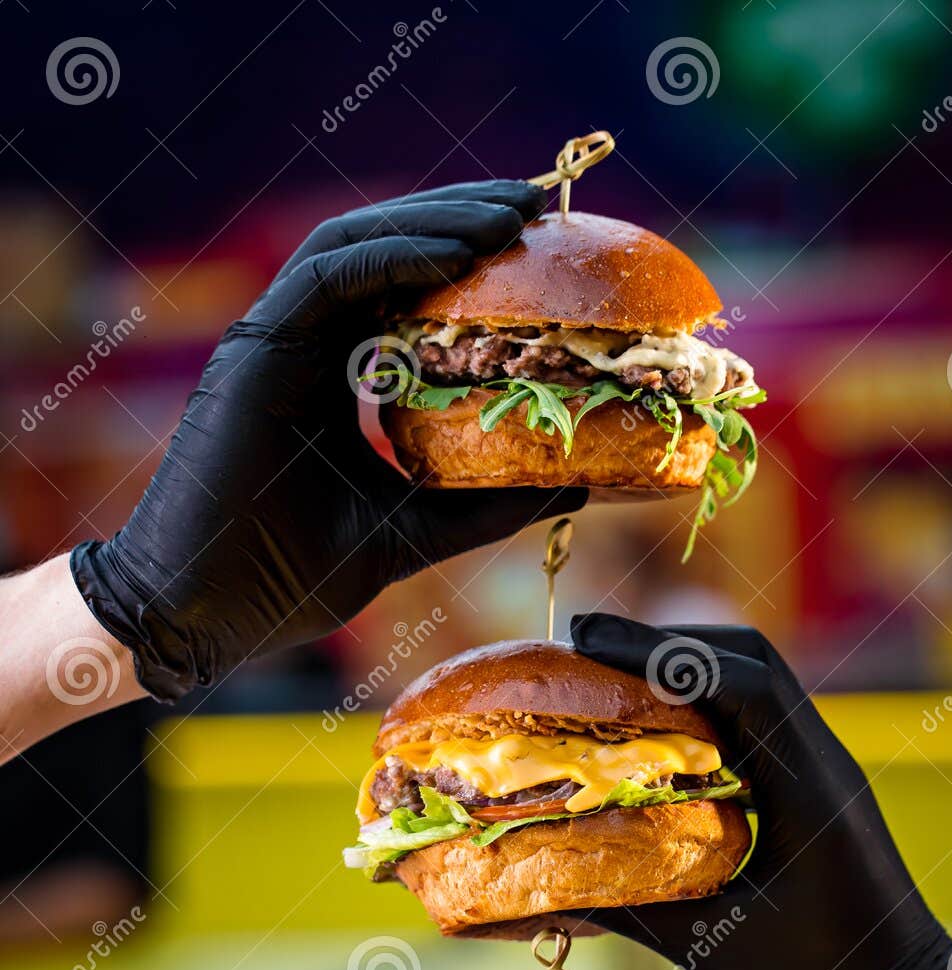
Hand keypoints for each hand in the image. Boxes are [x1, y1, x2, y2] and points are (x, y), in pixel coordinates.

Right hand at [71, 183, 584, 701]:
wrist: (205, 611)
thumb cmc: (289, 580)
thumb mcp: (414, 533)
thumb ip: (483, 507)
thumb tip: (574, 486)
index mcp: (333, 378)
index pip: (405, 293)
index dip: (470, 261)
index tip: (542, 252)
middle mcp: (303, 346)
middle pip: (387, 252)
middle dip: (464, 219)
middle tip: (539, 205)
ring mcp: (274, 342)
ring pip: (358, 244)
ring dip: (437, 221)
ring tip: (511, 215)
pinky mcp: (254, 348)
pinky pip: (329, 276)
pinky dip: (394, 255)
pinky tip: (458, 252)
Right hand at [572, 613, 951, 969]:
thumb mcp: (720, 957)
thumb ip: (635, 915)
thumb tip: (545, 893)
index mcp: (810, 790)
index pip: (740, 682)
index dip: (660, 652)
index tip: (586, 641)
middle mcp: (822, 763)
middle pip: (746, 661)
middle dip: (663, 646)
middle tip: (582, 651)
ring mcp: (823, 774)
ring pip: (753, 688)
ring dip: (683, 675)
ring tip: (606, 684)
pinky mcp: (817, 794)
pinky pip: (757, 728)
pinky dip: (702, 715)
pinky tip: (652, 744)